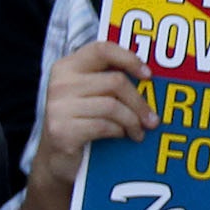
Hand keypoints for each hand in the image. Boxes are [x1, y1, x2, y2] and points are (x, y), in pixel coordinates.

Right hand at [30, 41, 152, 193]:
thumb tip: (150, 77)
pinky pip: (104, 126)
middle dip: (139, 102)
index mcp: (68, 66)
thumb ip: (110, 80)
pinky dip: (119, 132)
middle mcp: (60, 83)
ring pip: (112, 106)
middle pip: (115, 82)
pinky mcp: (62, 130)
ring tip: (138, 132)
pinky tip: (121, 136)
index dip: (129, 59)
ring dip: (132, 121)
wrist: (57, 159)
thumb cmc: (82, 121)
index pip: (102, 49)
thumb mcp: (92, 95)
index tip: (148, 75)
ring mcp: (58, 107)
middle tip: (152, 119)